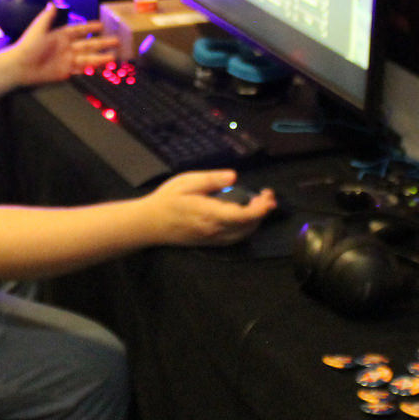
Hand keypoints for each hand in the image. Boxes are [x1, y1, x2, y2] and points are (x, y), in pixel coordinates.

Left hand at [7, 5, 118, 87]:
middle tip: (116, 41)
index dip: (90, 27)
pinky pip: (81, 70)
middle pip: (88, 44)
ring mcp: (66, 60)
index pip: (79, 29)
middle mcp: (66, 47)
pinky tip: (101, 68)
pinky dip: (91, 69)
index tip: (102, 25)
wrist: (20, 66)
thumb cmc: (27, 46)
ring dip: (100, 57)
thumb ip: (47, 17)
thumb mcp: (38, 28)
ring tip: (114, 57)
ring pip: (88, 58)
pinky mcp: (65, 72)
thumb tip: (52, 3)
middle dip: (102, 43)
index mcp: (60, 35)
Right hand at [143, 170, 274, 245]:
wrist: (150, 224)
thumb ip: (211, 179)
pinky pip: (236, 238)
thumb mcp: (187, 182)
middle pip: (249, 226)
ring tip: (259, 203)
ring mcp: (213, 239)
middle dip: (262, 212)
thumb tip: (234, 176)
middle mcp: (215, 230)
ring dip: (256, 220)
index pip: (244, 216)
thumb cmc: (167, 200)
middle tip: (267, 194)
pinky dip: (246, 227)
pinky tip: (245, 215)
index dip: (260, 208)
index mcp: (210, 214)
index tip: (268, 196)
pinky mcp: (211, 243)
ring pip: (244, 234)